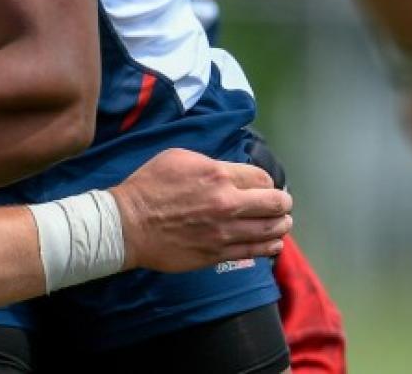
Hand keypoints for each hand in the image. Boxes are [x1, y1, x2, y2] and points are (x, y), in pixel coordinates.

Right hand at [109, 148, 291, 272]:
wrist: (128, 225)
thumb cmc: (148, 186)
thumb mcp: (178, 158)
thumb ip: (211, 163)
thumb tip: (230, 171)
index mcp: (219, 175)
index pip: (263, 178)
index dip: (267, 182)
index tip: (263, 186)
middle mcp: (228, 204)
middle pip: (276, 204)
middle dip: (282, 203)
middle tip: (280, 205)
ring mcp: (226, 232)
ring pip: (272, 230)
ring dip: (280, 225)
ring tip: (279, 223)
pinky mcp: (219, 254)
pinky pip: (256, 251)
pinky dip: (270, 246)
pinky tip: (273, 242)